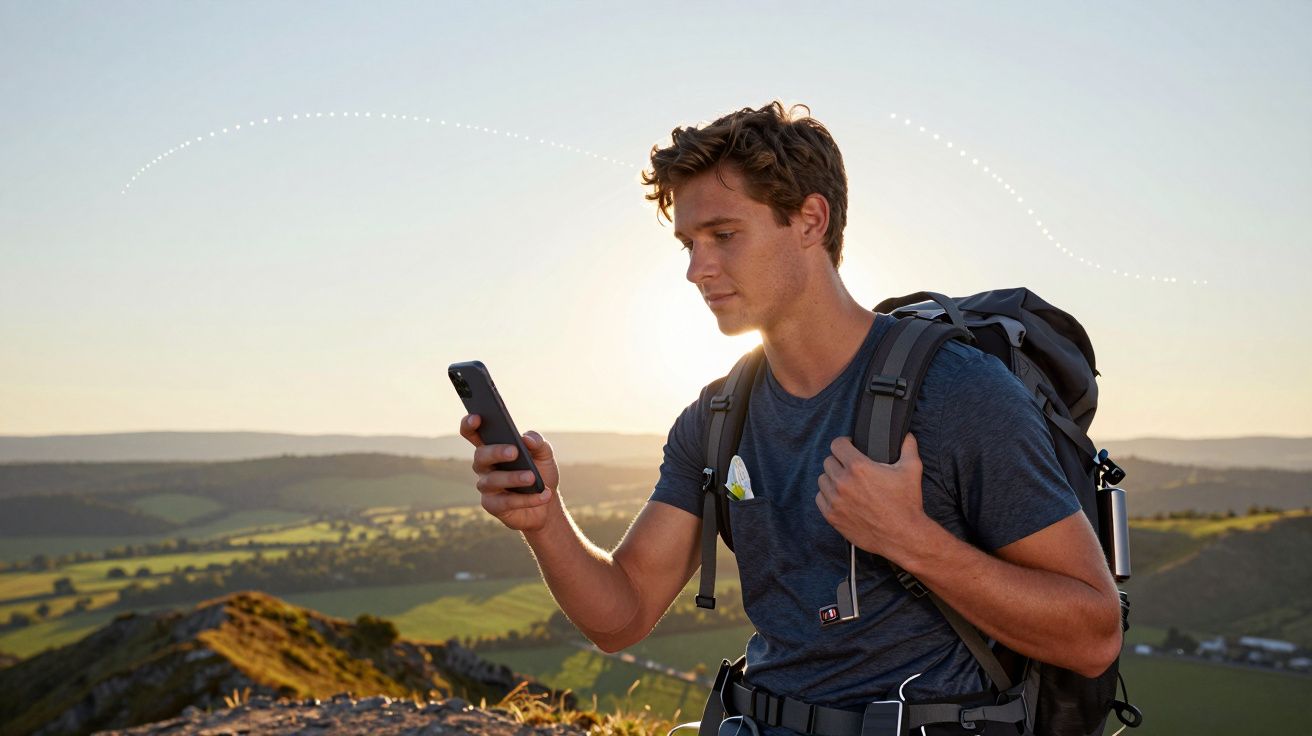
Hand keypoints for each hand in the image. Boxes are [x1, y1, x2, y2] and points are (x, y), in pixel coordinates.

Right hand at [461, 414, 560, 532]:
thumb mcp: (544, 455)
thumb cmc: (541, 473)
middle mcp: (484, 466)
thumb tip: (526, 439)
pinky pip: (506, 502)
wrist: (547, 505)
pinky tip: (543, 495)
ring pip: (493, 480)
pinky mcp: (493, 505)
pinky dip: (526, 499)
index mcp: (493, 447)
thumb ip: (538, 442)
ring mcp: (486, 486)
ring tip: (532, 477)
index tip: (477, 417)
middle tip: (514, 451)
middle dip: (496, 452)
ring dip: (514, 478)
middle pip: (481, 455)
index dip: (469, 425)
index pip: (473, 433)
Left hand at [815, 433, 931, 563]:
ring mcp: (835, 500)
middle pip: (828, 461)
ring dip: (832, 478)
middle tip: (850, 467)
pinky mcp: (832, 516)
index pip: (837, 445)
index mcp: (859, 467)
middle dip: (839, 461)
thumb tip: (906, 436)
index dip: (844, 443)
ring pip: (822, 480)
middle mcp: (843, 482)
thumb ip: (908, 447)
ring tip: (845, 482)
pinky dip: (827, 496)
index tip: (849, 447)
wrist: (903, 536)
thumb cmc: (907, 503)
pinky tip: (840, 497)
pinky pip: (820, 498)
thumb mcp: (912, 469)